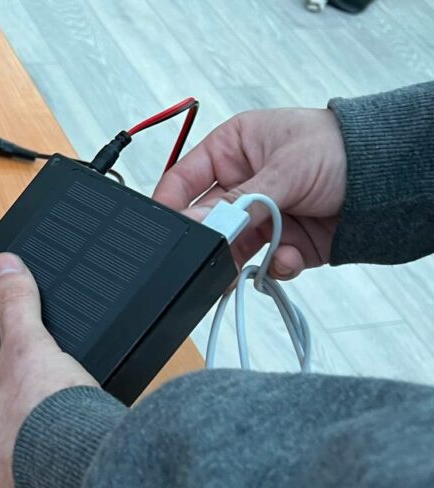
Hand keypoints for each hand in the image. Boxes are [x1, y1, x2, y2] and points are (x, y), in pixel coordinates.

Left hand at [0, 252, 96, 487]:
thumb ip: (13, 307)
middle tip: (8, 403)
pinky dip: (50, 480)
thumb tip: (4, 270)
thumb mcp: (27, 351)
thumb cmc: (48, 425)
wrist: (101, 475)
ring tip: (43, 429)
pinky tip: (71, 454)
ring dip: (17, 459)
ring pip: (2, 483)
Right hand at [153, 108, 346, 278]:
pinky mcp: (283, 243)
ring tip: (251, 261)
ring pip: (231, 248)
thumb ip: (237, 203)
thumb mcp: (283, 170)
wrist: (397, 178)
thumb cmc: (345, 148)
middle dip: (212, 237)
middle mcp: (243, 184)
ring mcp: (263, 216)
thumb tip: (196, 223)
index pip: (184, 179)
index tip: (164, 228)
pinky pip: (263, 264)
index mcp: (233, 150)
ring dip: (240, 258)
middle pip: (207, 221)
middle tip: (214, 247)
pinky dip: (274, 266)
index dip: (170, 204)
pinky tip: (288, 256)